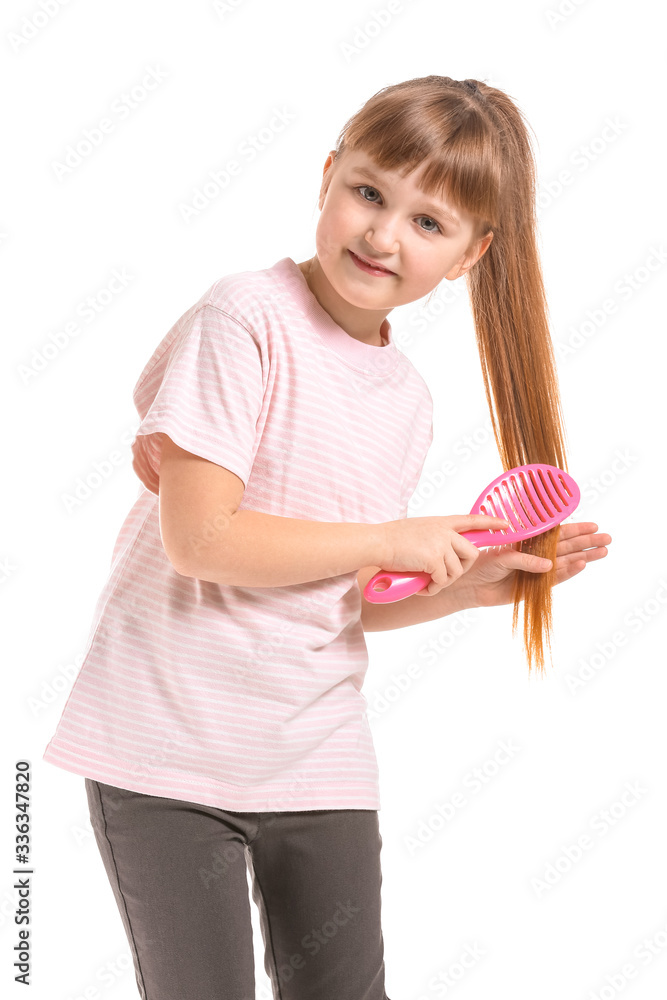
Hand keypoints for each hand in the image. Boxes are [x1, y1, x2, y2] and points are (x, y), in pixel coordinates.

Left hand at [446, 521, 611, 608]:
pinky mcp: (537, 587)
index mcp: (528, 540)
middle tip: (607, 539)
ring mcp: (538, 570)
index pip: (556, 532)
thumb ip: (525, 559)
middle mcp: (536, 554)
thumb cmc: (482, 565)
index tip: (593, 524)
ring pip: (566, 561)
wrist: (471, 587)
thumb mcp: (502, 557)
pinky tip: (582, 565)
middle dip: (587, 542)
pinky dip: (569, 572)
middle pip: (567, 546)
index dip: (575, 528)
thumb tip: (549, 564)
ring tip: (603, 552)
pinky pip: (556, 579)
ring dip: (584, 556)